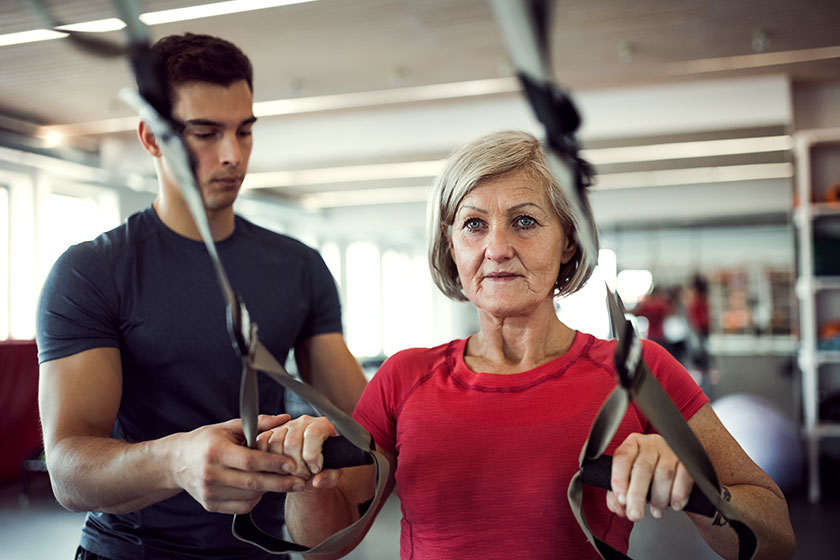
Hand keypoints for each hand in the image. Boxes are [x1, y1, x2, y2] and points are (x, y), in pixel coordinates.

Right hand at [171, 413, 306, 513]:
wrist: (176, 462)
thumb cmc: (206, 441)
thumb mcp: (229, 427)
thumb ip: (259, 423)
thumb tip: (285, 418)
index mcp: (216, 451)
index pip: (249, 461)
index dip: (273, 463)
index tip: (292, 464)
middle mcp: (211, 474)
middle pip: (252, 482)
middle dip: (280, 483)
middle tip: (301, 482)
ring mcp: (210, 492)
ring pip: (249, 496)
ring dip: (268, 490)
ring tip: (279, 480)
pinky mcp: (210, 505)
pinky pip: (242, 506)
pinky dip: (256, 499)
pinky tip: (259, 488)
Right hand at [256, 414, 341, 490]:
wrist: (312, 465)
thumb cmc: (324, 466)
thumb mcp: (332, 474)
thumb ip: (330, 477)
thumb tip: (317, 481)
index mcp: (322, 425)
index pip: (313, 434)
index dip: (312, 455)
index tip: (315, 470)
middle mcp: (303, 422)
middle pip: (292, 442)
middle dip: (297, 465)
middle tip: (304, 476)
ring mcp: (286, 427)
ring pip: (275, 443)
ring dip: (281, 465)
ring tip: (293, 475)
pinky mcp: (271, 433)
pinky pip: (262, 443)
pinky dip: (267, 459)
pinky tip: (279, 470)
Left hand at [607, 433, 693, 521]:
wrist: (677, 471)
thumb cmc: (649, 476)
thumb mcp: (630, 481)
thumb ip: (618, 495)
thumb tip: (618, 508)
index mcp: (633, 444)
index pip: (622, 457)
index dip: (620, 479)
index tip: (621, 499)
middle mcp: (652, 444)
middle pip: (642, 468)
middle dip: (637, 495)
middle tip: (635, 515)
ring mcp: (671, 450)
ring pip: (664, 474)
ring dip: (659, 499)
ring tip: (657, 511)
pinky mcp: (688, 461)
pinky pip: (684, 478)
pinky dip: (679, 494)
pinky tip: (674, 505)